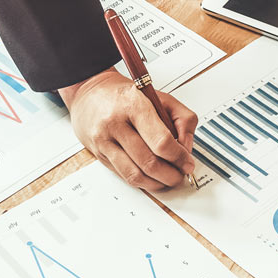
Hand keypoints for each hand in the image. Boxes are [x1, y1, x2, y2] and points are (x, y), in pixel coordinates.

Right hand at [59, 68, 198, 190]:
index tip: (187, 163)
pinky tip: (152, 177)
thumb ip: (182, 119)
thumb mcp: (161, 97)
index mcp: (134, 105)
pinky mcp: (99, 155)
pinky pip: (124, 176)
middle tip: (180, 175)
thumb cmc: (126, 96)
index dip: (178, 157)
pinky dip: (142, 182)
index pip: (161, 141)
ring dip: (157, 183)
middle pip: (149, 162)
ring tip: (168, 180)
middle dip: (170, 175)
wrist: (90, 94)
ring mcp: (104, 141)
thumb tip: (187, 147)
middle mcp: (116, 123)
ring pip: (135, 175)